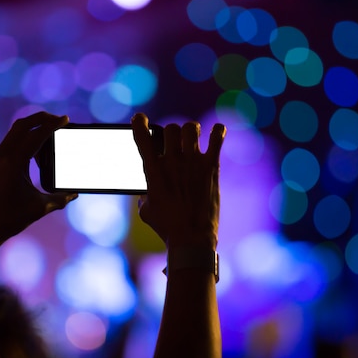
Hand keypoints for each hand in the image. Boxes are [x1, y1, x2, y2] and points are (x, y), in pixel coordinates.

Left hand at [0, 112, 77, 241]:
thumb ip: (60, 199)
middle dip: (41, 119)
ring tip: (49, 134)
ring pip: (14, 133)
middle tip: (58, 120)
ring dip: (31, 129)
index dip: (52, 125)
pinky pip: (9, 144)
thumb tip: (74, 194)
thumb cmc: (8, 220)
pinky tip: (35, 151)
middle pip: (22, 126)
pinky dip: (23, 141)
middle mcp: (0, 156)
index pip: (35, 136)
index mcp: (12, 163)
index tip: (65, 120)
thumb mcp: (39, 208)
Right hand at [131, 113, 225, 249]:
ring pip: (191, 128)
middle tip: (175, 143)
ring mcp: (193, 162)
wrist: (191, 238)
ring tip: (192, 140)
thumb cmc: (166, 227)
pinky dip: (217, 132)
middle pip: (171, 129)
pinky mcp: (211, 167)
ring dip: (190, 131)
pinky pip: (217, 138)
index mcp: (153, 170)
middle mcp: (172, 161)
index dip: (139, 124)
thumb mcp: (146, 210)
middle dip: (171, 133)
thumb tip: (148, 192)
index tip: (140, 119)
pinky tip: (216, 134)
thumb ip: (145, 194)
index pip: (142, 137)